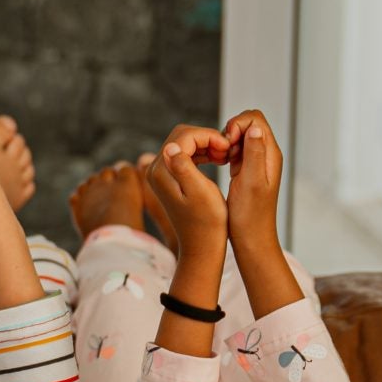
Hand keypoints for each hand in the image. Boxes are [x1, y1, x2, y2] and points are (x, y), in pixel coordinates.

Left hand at [143, 125, 228, 259]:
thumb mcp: (200, 192)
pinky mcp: (169, 178)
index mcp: (161, 171)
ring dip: (206, 144)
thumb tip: (171, 147)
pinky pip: (185, 154)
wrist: (202, 245)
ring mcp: (161, 173)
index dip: (208, 136)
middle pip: (182, 136)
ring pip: (184, 143)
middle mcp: (155, 170)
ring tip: (224, 156)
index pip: (184, 136)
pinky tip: (217, 160)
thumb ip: (184, 167)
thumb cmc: (207, 221)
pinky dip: (202, 152)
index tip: (227, 148)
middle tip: (227, 151)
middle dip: (206, 138)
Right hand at [221, 109, 282, 245]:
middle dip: (230, 131)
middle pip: (248, 123)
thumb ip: (254, 153)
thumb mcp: (251, 182)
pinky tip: (220, 165)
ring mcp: (256, 161)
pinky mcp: (245, 169)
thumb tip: (255, 128)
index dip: (237, 124)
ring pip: (240, 136)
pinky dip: (225, 152)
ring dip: (227, 142)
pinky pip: (235, 149)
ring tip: (221, 160)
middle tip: (221, 152)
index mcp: (270, 154)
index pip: (255, 119)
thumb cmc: (250, 215)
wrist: (251, 238)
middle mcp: (266, 155)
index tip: (226, 144)